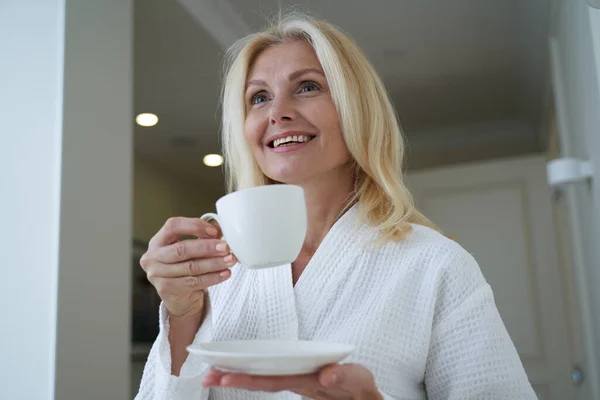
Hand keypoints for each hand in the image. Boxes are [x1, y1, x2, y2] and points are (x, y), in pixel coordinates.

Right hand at [140, 217, 236, 318]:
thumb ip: (203, 236)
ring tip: (230, 260)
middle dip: (207, 247)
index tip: (215, 231)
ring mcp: (157, 274)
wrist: (180, 299)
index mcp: (158, 241)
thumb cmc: (186, 268)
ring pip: (190, 267)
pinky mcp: (166, 289)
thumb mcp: (192, 250)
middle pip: (182, 249)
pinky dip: (213, 277)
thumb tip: (220, 227)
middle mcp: (153, 257)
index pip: (173, 226)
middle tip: (226, 247)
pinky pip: (194, 282)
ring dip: (214, 263)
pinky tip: (225, 273)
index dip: (194, 226)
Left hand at [202, 363, 383, 399]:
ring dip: (239, 375)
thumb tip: (327, 374)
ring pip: (264, 379)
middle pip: (261, 381)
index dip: (248, 379)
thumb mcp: (355, 380)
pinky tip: (236, 371)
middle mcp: (297, 383)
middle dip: (234, 378)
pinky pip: (271, 375)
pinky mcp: (299, 377)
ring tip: (214, 373)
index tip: (225, 376)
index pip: (272, 381)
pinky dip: (253, 373)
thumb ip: (342, 376)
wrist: (362, 396)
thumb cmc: (356, 387)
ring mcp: (297, 381)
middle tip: (207, 376)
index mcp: (307, 381)